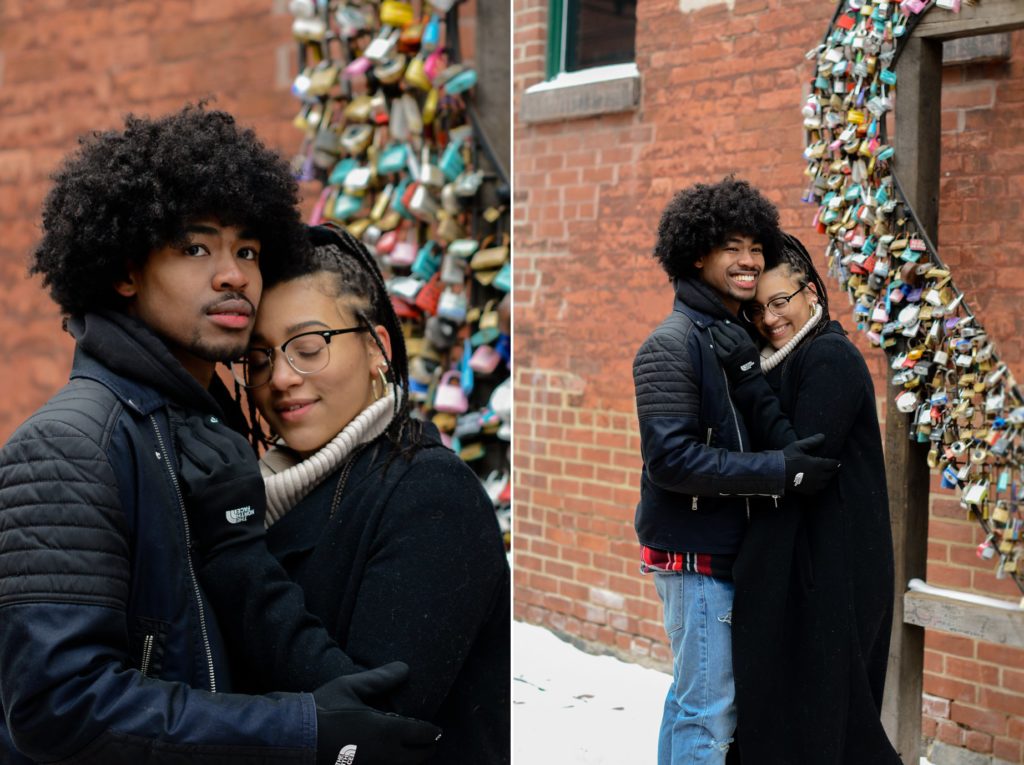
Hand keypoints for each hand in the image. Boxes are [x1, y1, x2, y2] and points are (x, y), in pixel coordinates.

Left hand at [175, 415, 265, 557]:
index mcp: (250, 467)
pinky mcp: (200, 489)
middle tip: (190, 423)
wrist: (235, 538)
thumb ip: (240, 463)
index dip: (219, 427)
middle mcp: (236, 469)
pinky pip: (188, 467)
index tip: (208, 421)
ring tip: (182, 433)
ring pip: (200, 449)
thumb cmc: (243, 511)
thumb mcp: (252, 482)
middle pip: (215, 440)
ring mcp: (217, 478)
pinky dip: (183, 459)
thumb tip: (220, 438)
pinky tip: (179, 454)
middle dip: (200, 428)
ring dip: (188, 438)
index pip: (233, 439)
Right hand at [313, 663, 441, 764]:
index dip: (433, 732)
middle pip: (419, 758)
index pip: (424, 735)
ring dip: (407, 758)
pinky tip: (384, 754)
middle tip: (429, 741)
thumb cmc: (322, 710)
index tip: (437, 730)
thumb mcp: (350, 687)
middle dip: (426, 749)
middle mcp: (386, 755)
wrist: (293, 741)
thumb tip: (405, 668)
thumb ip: (380, 678)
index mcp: (388, 731)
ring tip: (406, 748)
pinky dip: (390, 762)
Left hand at [710, 321, 761, 384]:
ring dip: (717, 333)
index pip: (740, 330)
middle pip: (731, 333)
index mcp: (749, 344)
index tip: (725, 322)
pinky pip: (719, 349)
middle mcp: (743, 347)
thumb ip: (746, 341)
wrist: (749, 379)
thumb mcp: (752, 350)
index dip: (731, 325)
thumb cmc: (750, 365)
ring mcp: (734, 353)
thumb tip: (733, 332)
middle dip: (722, 326)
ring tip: (712, 328)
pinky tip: (711, 339)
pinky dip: (715, 343)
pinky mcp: (727, 359)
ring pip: (724, 339)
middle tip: (716, 323)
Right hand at [782, 433, 839, 494]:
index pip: (834, 464)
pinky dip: (820, 485)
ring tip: (827, 474)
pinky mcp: (807, 491)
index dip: (837, 463)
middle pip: (831, 474)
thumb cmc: (786, 457)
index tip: (838, 462)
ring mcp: (813, 485)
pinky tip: (818, 482)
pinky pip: (818, 489)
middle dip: (833, 470)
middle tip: (834, 467)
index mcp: (818, 464)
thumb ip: (812, 441)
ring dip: (827, 478)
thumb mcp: (798, 446)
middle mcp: (818, 476)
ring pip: (826, 483)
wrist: (775, 472)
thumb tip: (823, 436)